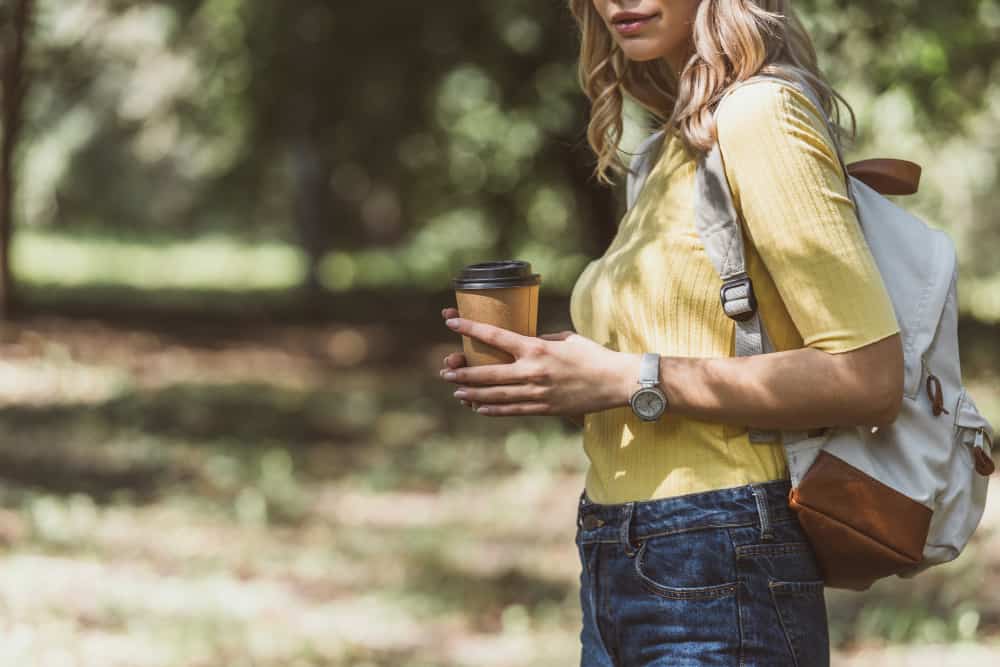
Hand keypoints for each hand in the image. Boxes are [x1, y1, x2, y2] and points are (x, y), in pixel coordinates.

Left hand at [438, 307, 638, 416]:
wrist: (617, 382)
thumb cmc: (593, 355)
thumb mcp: (564, 338)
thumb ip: (540, 341)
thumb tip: (523, 343)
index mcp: (536, 348)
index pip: (495, 336)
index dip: (469, 328)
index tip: (449, 322)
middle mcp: (532, 371)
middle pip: (487, 372)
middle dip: (462, 371)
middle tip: (445, 371)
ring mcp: (537, 393)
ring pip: (495, 394)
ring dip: (472, 393)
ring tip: (456, 391)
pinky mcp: (544, 409)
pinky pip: (512, 410)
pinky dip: (493, 409)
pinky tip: (479, 408)